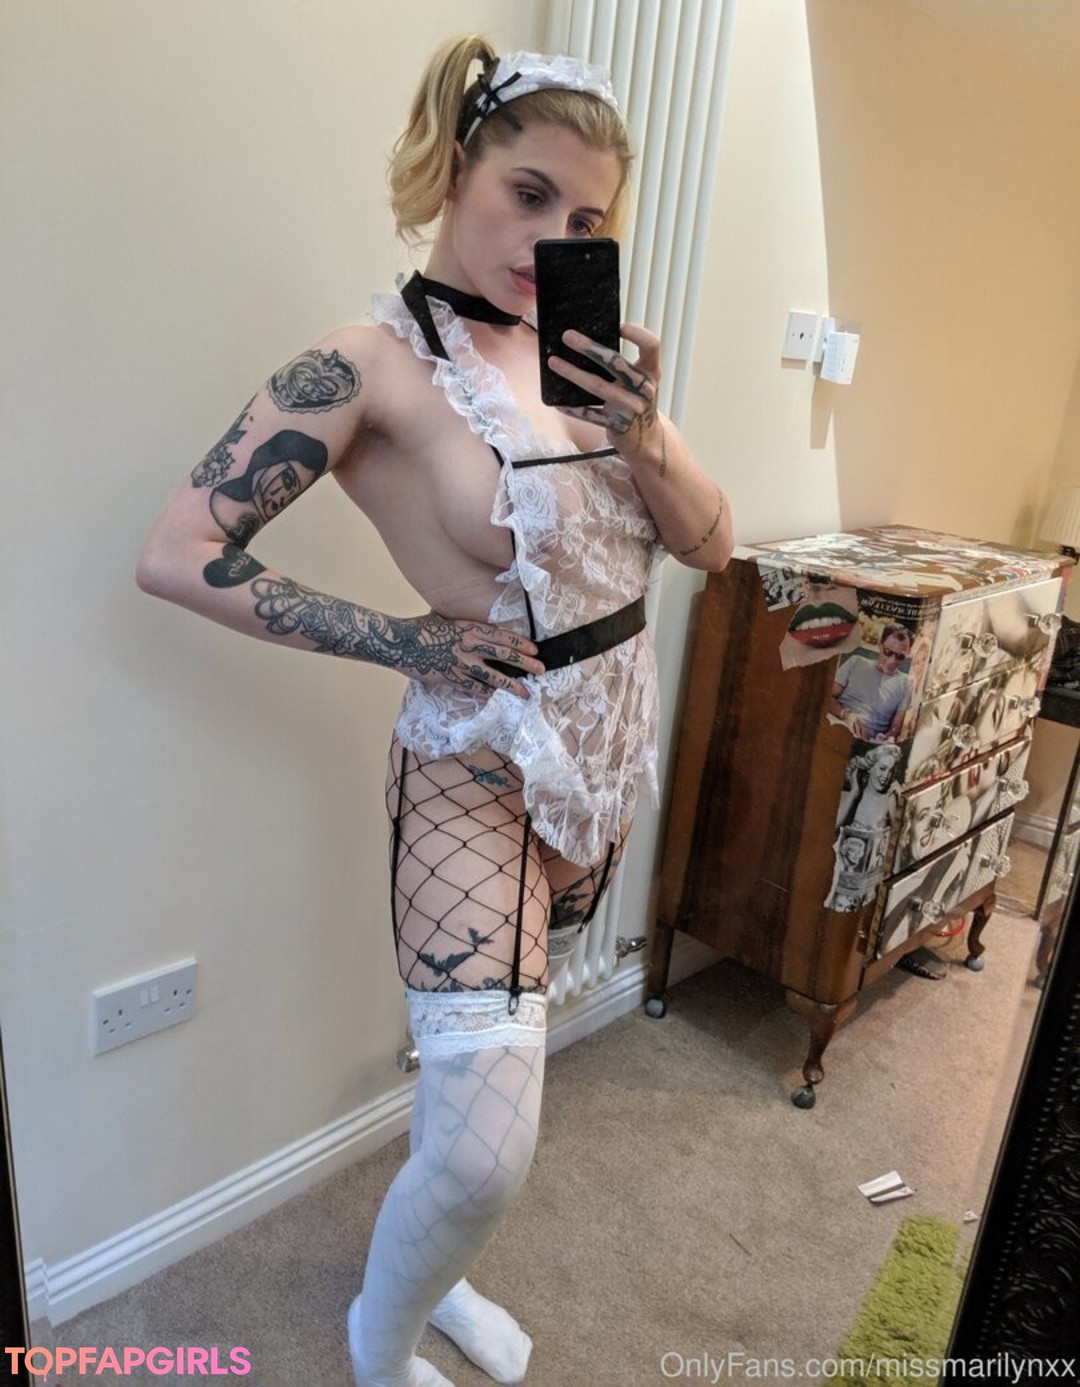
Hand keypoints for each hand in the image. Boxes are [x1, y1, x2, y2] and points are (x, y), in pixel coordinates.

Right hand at [396, 613, 543, 697]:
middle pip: (504, 655)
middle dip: (525, 663)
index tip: (534, 649)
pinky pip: (474, 688)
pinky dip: (487, 694)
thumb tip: (479, 633)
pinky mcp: (451, 677)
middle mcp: (469, 644)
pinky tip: (499, 700)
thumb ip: (465, 628)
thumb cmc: (421, 629)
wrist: (401, 642)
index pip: (502, 636)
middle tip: (541, 669)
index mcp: (470, 628)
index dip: (520, 644)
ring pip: (493, 676)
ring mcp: (461, 662)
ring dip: (512, 685)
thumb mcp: (447, 621)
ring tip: (526, 692)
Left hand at [548, 323, 663, 466]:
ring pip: (596, 385)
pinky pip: (589, 414)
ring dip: (572, 373)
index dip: (637, 333)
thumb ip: (623, 364)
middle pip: (616, 362)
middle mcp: (644, 388)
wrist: (646, 438)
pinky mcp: (617, 425)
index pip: (652, 345)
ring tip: (553, 362)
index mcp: (651, 372)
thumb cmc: (636, 400)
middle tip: (567, 336)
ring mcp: (631, 407)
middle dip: (589, 347)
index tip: (618, 326)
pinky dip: (571, 408)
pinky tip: (556, 401)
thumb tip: (585, 341)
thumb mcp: (639, 380)